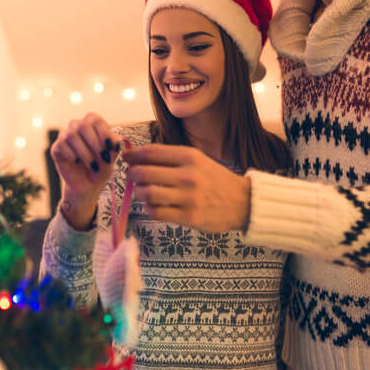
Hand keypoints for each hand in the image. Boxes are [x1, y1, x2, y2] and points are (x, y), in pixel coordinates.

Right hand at [49, 113, 122, 229]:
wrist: (88, 185)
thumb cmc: (101, 168)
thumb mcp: (111, 158)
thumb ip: (114, 147)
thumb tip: (118, 139)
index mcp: (91, 125)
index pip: (94, 119)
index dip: (103, 131)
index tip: (111, 146)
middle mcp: (77, 127)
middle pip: (82, 125)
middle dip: (95, 143)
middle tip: (104, 158)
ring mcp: (65, 137)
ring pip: (71, 135)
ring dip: (84, 152)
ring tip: (93, 165)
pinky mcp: (56, 148)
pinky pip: (61, 144)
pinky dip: (72, 154)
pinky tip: (77, 162)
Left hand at [122, 144, 250, 232]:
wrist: (243, 202)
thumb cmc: (214, 179)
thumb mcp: (198, 160)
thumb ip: (170, 158)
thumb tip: (137, 157)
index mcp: (190, 157)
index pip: (152, 152)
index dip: (133, 155)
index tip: (126, 158)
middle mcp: (188, 175)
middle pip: (145, 173)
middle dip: (133, 175)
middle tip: (133, 177)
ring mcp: (188, 198)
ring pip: (147, 194)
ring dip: (140, 193)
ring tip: (144, 192)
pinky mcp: (189, 217)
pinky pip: (156, 212)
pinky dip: (150, 208)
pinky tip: (154, 205)